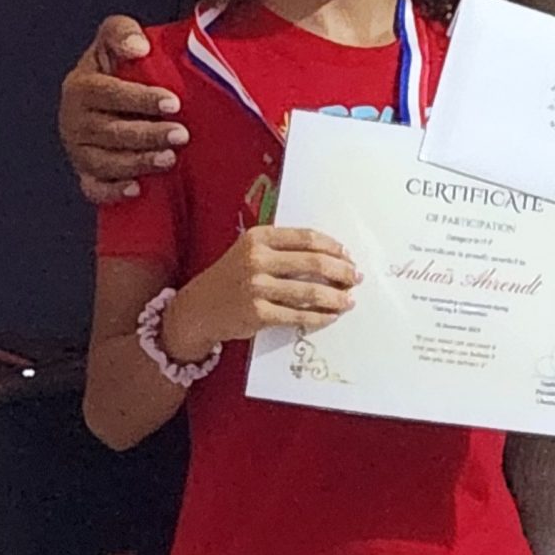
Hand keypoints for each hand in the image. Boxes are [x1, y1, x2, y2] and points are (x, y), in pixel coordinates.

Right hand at [59, 15, 186, 205]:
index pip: (107, 92)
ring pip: (106, 163)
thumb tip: (138, 47)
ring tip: (169, 159)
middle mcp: (74, 120)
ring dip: (138, 163)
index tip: (173, 103)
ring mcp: (79, 150)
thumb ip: (121, 33)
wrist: (105, 99)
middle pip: (110, 132)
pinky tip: (138, 190)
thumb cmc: (116, 69)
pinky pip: (95, 189)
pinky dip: (114, 192)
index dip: (139, 98)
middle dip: (147, 134)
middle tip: (181, 135)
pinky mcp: (87, 174)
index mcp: (80, 86)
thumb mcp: (114, 41)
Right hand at [164, 228, 359, 357]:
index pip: (306, 238)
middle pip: (313, 262)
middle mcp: (257, 259)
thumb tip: (331, 255)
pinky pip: (299, 316)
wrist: (199, 308)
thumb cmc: (232, 277)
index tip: (348, 255)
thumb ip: (283, 248)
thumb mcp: (250, 251)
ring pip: (310, 291)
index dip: (333, 247)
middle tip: (355, 278)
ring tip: (349, 300)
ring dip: (336, 297)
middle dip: (341, 271)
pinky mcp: (258, 314)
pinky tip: (331, 316)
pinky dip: (320, 317)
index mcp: (259, 238)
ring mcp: (256, 287)